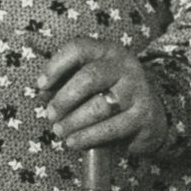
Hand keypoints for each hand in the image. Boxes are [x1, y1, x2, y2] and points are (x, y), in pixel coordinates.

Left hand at [39, 38, 166, 157]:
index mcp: (108, 52)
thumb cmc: (109, 96)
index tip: (41, 86)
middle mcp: (125, 66)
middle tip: (50, 115)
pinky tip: (73, 142)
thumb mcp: (91, 82)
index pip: (79, 48)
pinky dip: (88, 137)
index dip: (55, 66)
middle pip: (89, 77)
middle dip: (64, 99)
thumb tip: (44, 94)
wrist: (149, 116)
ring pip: (100, 106)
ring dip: (73, 121)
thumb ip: (67, 82)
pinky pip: (111, 128)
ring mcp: (137, 90)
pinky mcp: (143, 115)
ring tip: (59, 131)